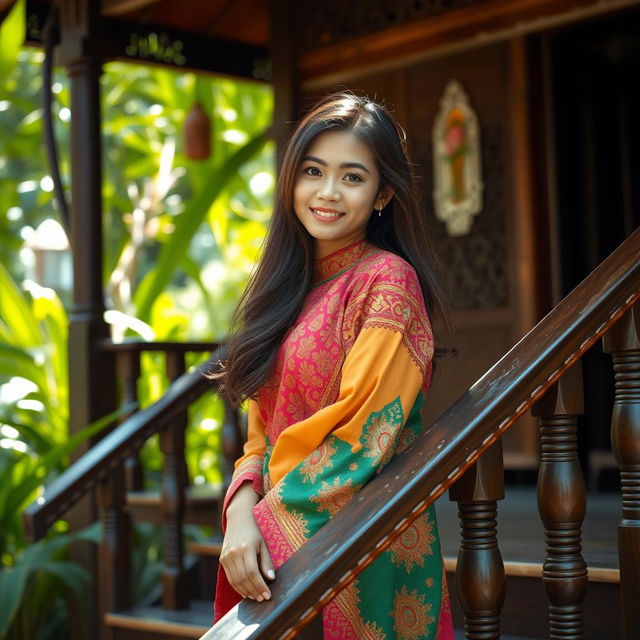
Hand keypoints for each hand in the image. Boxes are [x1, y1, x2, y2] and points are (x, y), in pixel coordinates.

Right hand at [220, 483, 274, 600]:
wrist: (239, 518)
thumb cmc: (255, 530)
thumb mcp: (263, 543)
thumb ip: (266, 561)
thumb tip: (271, 578)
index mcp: (246, 548)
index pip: (253, 573)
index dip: (260, 586)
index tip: (267, 595)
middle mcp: (234, 553)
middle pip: (243, 578)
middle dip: (254, 591)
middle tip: (262, 598)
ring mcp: (226, 556)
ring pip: (235, 580)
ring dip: (245, 591)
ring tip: (255, 597)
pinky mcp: (222, 559)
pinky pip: (229, 577)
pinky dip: (237, 586)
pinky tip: (245, 591)